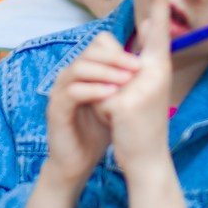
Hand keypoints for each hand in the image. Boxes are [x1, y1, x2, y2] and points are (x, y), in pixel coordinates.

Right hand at [44, 31, 140, 188]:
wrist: (78, 161)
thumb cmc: (98, 131)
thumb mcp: (117, 101)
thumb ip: (127, 82)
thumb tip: (151, 64)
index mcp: (85, 72)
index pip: (98, 45)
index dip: (119, 49)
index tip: (141, 60)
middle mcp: (70, 77)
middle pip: (89, 52)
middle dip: (115, 57)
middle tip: (137, 66)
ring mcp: (59, 91)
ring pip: (79, 68)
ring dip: (105, 71)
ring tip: (127, 80)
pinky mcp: (55, 109)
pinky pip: (72, 92)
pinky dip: (93, 90)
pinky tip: (111, 95)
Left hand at [95, 0, 172, 171]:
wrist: (148, 160)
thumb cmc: (142, 124)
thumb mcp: (142, 90)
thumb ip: (134, 65)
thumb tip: (130, 31)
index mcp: (160, 68)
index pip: (158, 31)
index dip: (160, 5)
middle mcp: (153, 74)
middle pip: (112, 53)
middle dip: (108, 77)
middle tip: (126, 100)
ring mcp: (138, 89)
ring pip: (102, 79)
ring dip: (106, 99)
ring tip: (122, 117)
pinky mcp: (122, 105)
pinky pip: (97, 98)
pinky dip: (101, 113)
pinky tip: (116, 126)